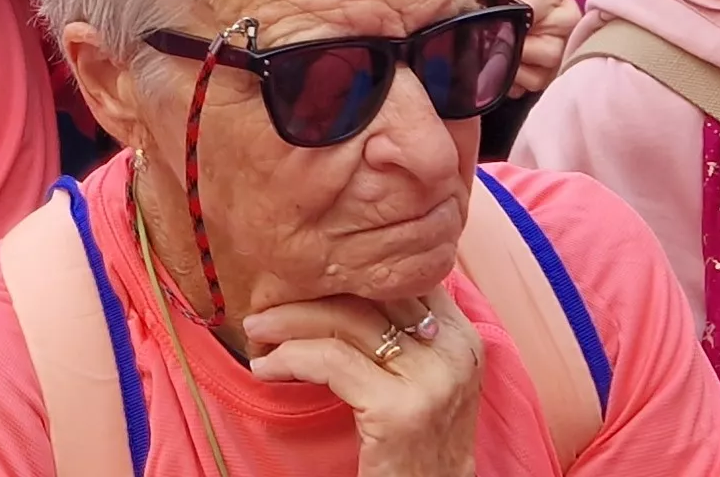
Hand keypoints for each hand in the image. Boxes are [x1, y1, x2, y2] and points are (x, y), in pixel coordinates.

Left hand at [245, 289, 480, 476]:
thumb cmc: (416, 445)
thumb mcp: (422, 378)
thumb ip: (402, 334)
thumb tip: (343, 286)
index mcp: (461, 335)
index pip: (399, 277)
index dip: (346, 273)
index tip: (302, 282)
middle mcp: (453, 349)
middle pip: (371, 291)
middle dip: (311, 292)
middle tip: (266, 304)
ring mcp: (430, 378)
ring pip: (346, 320)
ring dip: (289, 323)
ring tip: (257, 333)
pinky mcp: (399, 409)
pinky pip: (331, 360)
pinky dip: (291, 358)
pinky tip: (268, 370)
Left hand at [470, 0, 576, 96]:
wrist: (454, 35)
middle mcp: (560, 9)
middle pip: (549, 7)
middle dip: (514, 10)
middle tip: (488, 13)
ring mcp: (558, 43)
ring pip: (549, 46)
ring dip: (514, 44)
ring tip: (490, 40)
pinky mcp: (547, 75)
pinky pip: (536, 76)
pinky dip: (513, 73)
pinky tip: (495, 64)